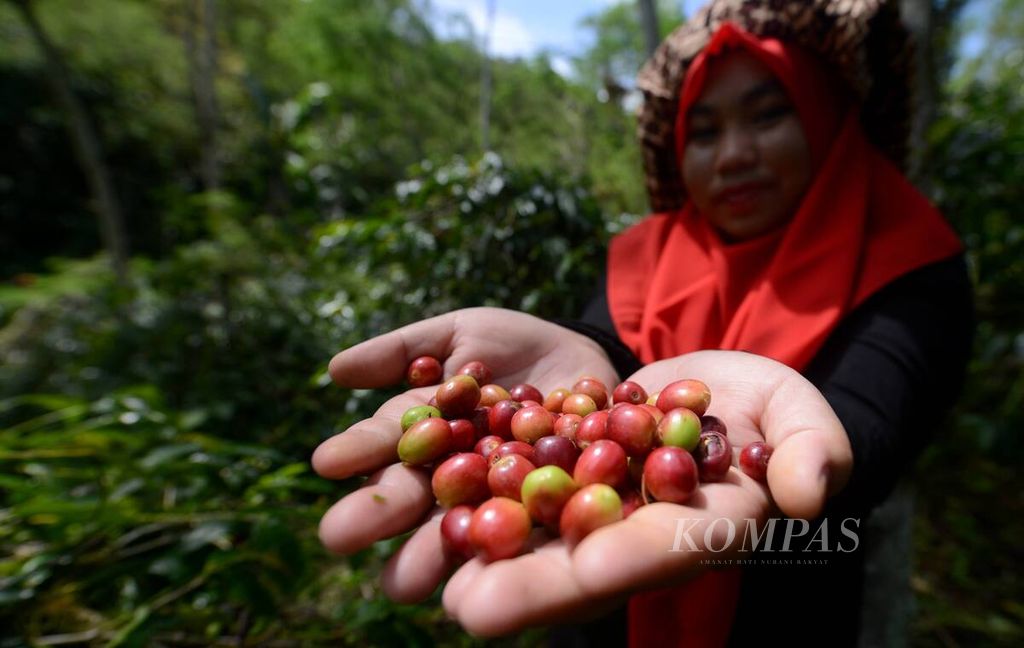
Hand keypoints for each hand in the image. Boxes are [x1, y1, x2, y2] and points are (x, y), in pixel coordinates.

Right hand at [311, 306, 616, 571]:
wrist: (587, 356)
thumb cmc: (512, 347)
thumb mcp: (460, 334)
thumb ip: (403, 351)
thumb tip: (336, 369)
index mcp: (427, 435)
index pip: (387, 443)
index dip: (358, 450)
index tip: (326, 460)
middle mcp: (455, 474)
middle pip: (415, 496)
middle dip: (380, 514)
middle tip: (338, 535)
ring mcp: (499, 495)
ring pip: (461, 527)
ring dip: (430, 553)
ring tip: (401, 581)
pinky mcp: (550, 508)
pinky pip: (531, 528)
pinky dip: (512, 548)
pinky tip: (490, 568)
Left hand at [315, 329, 852, 636]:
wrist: (723, 382)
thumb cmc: (776, 406)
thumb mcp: (806, 419)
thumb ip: (813, 453)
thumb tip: (805, 496)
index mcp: (696, 526)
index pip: (654, 555)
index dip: (604, 574)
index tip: (572, 593)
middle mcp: (634, 525)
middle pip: (580, 560)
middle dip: (525, 584)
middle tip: (464, 607)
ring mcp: (595, 495)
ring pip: (538, 527)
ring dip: (483, 546)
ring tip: (422, 568)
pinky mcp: (564, 459)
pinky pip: (519, 471)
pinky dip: (477, 481)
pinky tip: (427, 488)